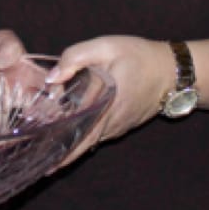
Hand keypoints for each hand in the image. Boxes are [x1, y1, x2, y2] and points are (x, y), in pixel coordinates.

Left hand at [45, 36, 176, 168]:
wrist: (171, 70)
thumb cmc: (139, 57)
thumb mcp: (106, 47)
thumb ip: (75, 58)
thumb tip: (52, 78)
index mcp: (107, 108)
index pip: (80, 138)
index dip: (62, 152)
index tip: (43, 163)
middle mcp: (112, 124)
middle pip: (82, 144)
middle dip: (60, 153)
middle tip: (37, 157)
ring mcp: (118, 126)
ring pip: (90, 139)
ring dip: (70, 143)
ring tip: (44, 144)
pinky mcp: (122, 124)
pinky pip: (98, 133)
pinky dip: (83, 134)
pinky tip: (67, 129)